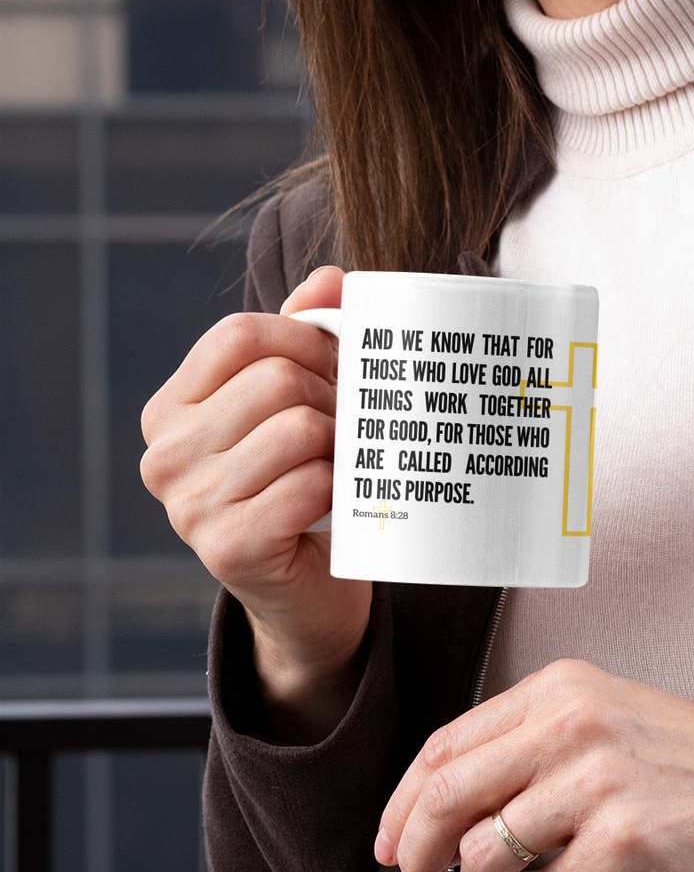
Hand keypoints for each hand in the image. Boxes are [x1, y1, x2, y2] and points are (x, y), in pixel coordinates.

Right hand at [140, 265, 371, 739]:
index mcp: (171, 409)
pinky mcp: (228, 549)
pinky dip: (342, 488)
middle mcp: (165, 456)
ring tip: (345, 462)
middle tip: (351, 425)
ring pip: (300, 428)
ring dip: (342, 444)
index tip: (337, 365)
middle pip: (277, 378)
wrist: (309, 592)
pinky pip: (310, 483)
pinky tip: (340, 501)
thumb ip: (307, 333)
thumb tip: (330, 278)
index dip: (306, 337)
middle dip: (333, 395)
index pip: (239, 333)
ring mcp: (189, 507)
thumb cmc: (302, 481)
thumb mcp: (299, 400)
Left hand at [374, 659, 693, 871]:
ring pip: (487, 853)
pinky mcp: (628, 834)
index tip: (391, 842)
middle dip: (419, 856)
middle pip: (447, 796)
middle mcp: (572, 722)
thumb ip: (525, 745)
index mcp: (557, 688)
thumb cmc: (683, 759)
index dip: (403, 803)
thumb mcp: (597, 719)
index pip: (447, 745)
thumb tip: (444, 810)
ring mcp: (600, 777)